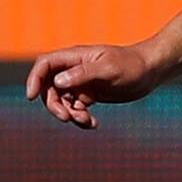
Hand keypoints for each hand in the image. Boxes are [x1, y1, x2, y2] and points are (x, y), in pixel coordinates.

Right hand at [24, 44, 161, 129]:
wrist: (151, 71)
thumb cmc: (131, 65)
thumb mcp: (109, 68)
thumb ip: (84, 74)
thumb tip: (58, 82)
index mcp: (74, 58)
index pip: (44, 65)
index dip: (34, 79)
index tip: (30, 96)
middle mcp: (73, 70)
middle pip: (49, 88)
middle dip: (53, 105)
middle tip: (67, 117)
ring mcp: (80, 83)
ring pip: (62, 101)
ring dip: (69, 114)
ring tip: (87, 121)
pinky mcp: (89, 95)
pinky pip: (76, 108)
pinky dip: (80, 117)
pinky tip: (93, 124)